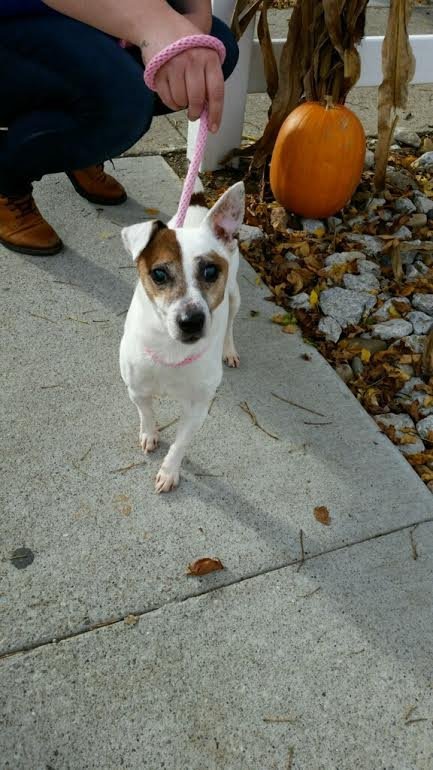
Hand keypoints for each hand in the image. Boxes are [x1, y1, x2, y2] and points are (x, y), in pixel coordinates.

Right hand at [141, 14, 223, 132]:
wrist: (160, 26)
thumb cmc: (186, 45)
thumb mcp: (205, 55)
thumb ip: (209, 79)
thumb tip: (208, 112)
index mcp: (210, 58)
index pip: (216, 93)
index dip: (215, 114)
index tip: (213, 128)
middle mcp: (193, 61)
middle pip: (197, 100)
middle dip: (196, 112)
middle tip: (194, 114)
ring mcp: (175, 66)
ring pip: (181, 100)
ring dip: (182, 106)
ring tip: (182, 98)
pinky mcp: (159, 71)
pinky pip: (167, 98)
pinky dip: (171, 103)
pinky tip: (173, 97)